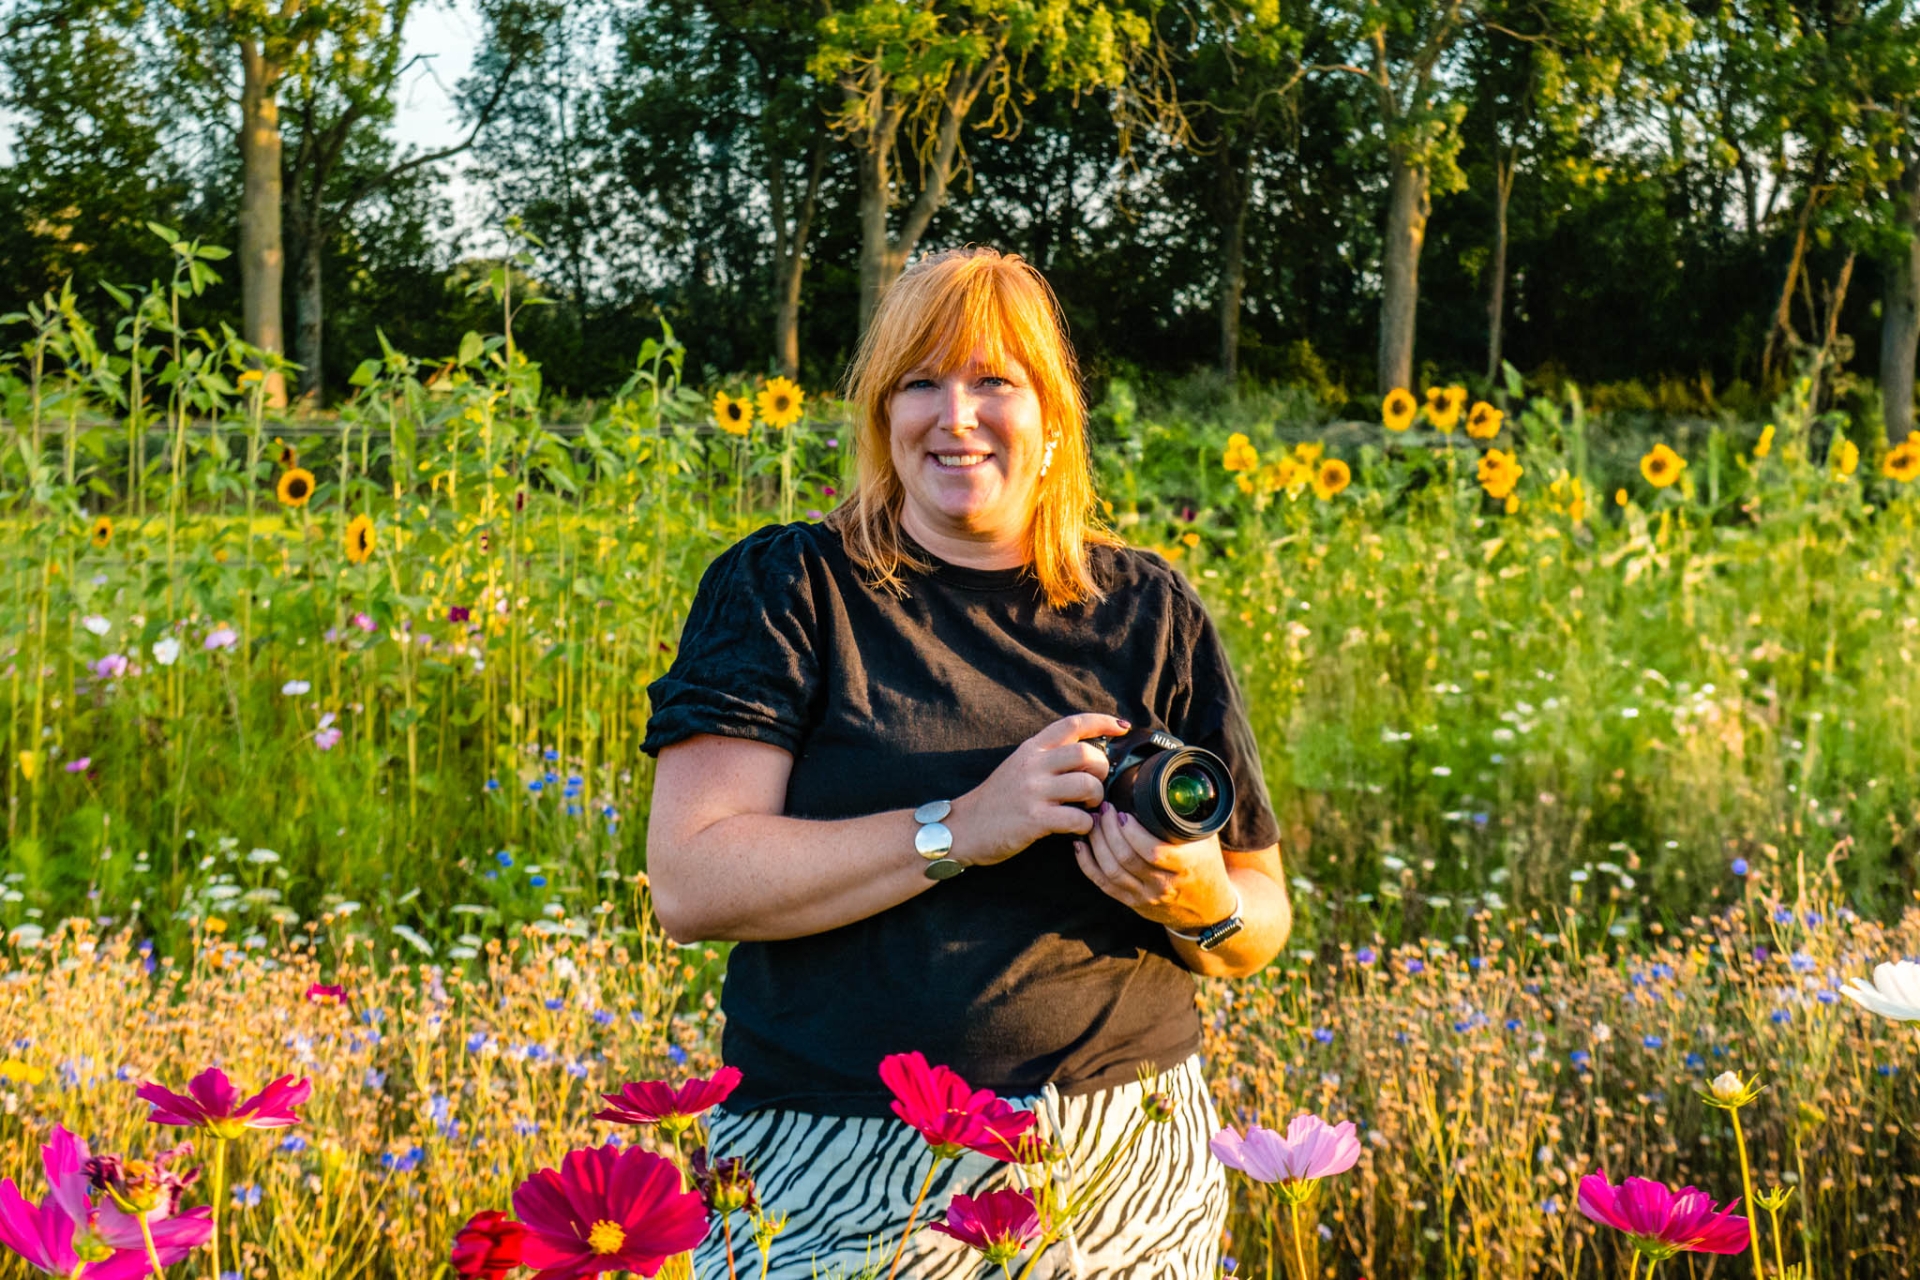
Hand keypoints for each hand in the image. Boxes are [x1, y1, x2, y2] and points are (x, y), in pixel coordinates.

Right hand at [947, 713, 1129, 867]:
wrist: (962, 828)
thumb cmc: (995, 801)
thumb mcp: (1017, 768)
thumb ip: (1046, 759)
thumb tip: (1087, 757)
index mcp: (1031, 749)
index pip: (1072, 724)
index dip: (1102, 722)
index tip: (1122, 726)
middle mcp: (1033, 765)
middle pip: (1087, 754)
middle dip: (1102, 770)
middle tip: (1096, 785)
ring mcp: (1033, 791)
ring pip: (1087, 784)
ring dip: (1097, 798)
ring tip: (1089, 807)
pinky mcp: (1035, 819)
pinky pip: (1078, 818)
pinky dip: (1086, 825)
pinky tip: (1079, 828)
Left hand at [1074, 801, 1236, 932]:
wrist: (1207, 907)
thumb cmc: (1205, 865)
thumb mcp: (1205, 839)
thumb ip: (1188, 815)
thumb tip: (1172, 782)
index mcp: (1185, 866)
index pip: (1153, 852)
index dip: (1132, 832)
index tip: (1123, 813)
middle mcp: (1163, 885)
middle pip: (1126, 859)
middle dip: (1109, 830)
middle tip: (1103, 809)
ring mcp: (1146, 897)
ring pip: (1111, 872)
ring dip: (1096, 843)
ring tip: (1093, 821)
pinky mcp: (1132, 902)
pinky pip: (1103, 885)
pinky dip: (1088, 864)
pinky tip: (1081, 845)